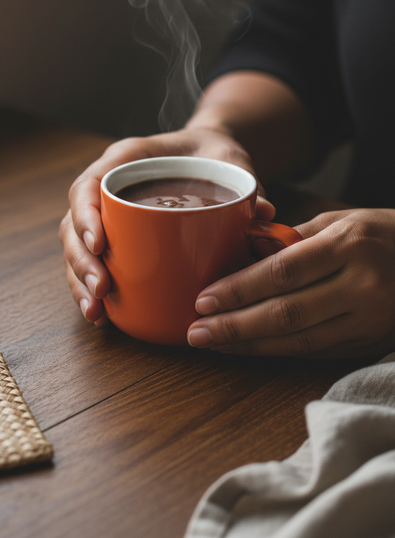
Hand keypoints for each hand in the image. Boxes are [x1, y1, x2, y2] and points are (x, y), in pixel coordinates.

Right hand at [59, 127, 274, 324]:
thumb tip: (263, 214)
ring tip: (97, 312)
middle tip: (102, 289)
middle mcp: (107, 186)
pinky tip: (102, 315)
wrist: (209, 154)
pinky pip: (93, 262)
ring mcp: (106, 214)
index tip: (100, 244)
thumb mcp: (231, 161)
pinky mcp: (115, 237)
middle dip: (81, 261)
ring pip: (76, 248)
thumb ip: (245, 183)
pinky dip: (92, 288)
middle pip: (72, 224)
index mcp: (124, 160)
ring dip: (80, 282)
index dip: (86, 215)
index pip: (88, 185)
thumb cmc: (214, 155)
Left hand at [187, 208, 394, 357]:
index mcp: (349, 244)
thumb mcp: (342, 221)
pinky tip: (251, 348)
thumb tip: (244, 253)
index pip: (282, 272)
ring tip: (214, 344)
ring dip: (250, 345)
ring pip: (299, 340)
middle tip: (196, 331)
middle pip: (286, 313)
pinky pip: (316, 351)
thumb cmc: (384, 233)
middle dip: (235, 325)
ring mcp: (368, 319)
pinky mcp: (369, 343)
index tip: (204, 298)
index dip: (240, 289)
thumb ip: (293, 239)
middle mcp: (361, 284)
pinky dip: (278, 352)